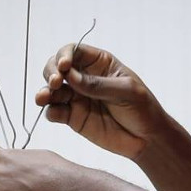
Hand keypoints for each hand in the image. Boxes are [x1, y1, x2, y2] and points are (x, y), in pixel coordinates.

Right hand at [34, 43, 166, 158]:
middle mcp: (84, 78)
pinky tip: (54, 113)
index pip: (74, 51)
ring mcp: (77, 98)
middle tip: (55, 82)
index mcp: (99, 64)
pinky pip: (55, 112)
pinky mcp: (73, 117)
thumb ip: (98, 85)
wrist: (147, 139)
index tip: (64, 67)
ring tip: (43, 98)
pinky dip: (50, 111)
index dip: (64, 55)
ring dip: (44, 92)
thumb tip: (70, 77)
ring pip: (51, 90)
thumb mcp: (126, 92)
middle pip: (56, 67)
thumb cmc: (143, 109)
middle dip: (51, 72)